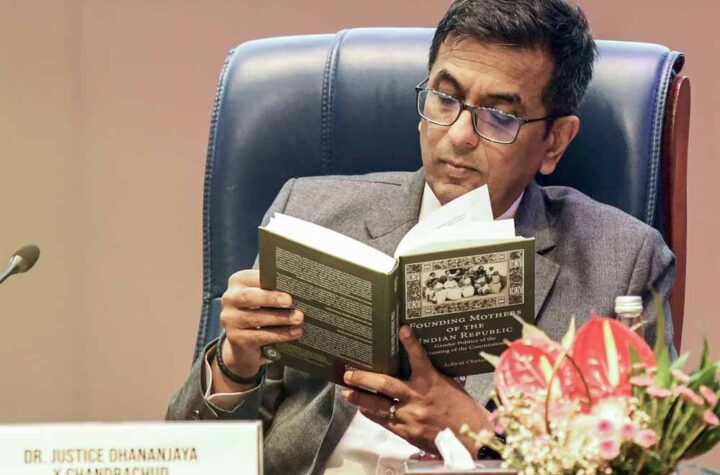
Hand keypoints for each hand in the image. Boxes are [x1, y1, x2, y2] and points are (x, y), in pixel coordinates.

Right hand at [211, 269, 302, 391]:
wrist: (244, 342)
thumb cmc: (260, 311)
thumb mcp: (264, 297)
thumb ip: (275, 289)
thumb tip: (300, 287)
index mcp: (238, 282)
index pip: (253, 277)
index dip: (269, 279)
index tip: (287, 283)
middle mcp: (230, 298)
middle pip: (249, 297)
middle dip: (271, 298)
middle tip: (290, 301)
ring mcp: (230, 319)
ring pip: (256, 318)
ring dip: (280, 319)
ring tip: (298, 318)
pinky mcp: (235, 338)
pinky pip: (260, 336)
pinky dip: (280, 334)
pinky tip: (294, 332)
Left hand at [341, 325, 491, 455]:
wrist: (471, 439)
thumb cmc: (463, 410)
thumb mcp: (451, 387)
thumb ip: (433, 376)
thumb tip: (420, 363)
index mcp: (431, 382)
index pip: (419, 357)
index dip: (410, 343)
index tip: (402, 329)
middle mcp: (416, 397)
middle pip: (384, 384)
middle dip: (364, 378)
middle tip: (349, 373)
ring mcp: (409, 415)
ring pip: (377, 405)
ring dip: (359, 398)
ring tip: (346, 392)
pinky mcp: (406, 431)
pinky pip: (383, 421)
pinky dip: (371, 414)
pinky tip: (362, 409)